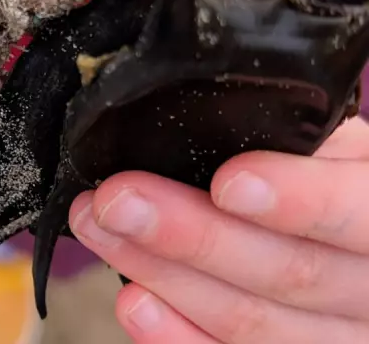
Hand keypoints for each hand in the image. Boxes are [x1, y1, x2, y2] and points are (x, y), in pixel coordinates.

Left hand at [69, 115, 368, 342]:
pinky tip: (135, 303)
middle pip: (289, 273)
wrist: (353, 247)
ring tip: (101, 230)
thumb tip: (211, 123)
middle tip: (117, 200)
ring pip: (251, 322)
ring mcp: (339, 338)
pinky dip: (178, 335)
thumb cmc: (333, 183)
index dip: (298, 201)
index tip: (228, 182)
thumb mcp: (337, 154)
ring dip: (162, 274)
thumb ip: (299, 148)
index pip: (358, 215)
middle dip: (192, 235)